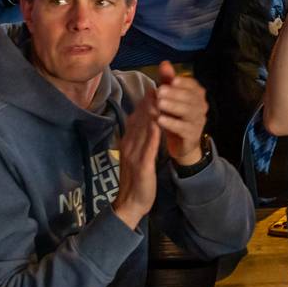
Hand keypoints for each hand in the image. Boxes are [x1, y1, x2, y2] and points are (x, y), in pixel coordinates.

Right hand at [113, 93, 160, 228]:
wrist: (130, 203)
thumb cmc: (136, 179)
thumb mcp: (137, 155)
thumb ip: (141, 139)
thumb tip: (146, 122)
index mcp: (128, 141)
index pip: (136, 117)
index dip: (145, 101)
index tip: (155, 86)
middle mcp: (129, 144)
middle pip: (138, 118)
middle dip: (149, 101)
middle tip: (159, 83)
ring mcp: (133, 154)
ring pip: (141, 129)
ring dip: (150, 112)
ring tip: (159, 96)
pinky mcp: (141, 165)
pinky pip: (147, 147)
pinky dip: (152, 133)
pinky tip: (157, 122)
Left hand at [155, 60, 208, 165]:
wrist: (182, 144)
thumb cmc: (175, 116)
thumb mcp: (169, 97)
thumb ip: (167, 80)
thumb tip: (165, 63)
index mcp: (197, 95)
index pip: (194, 86)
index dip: (184, 83)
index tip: (172, 80)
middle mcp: (201, 107)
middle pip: (191, 98)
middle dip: (175, 94)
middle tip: (160, 91)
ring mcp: (198, 121)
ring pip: (188, 112)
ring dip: (173, 107)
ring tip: (159, 103)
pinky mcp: (193, 135)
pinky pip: (183, 128)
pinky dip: (171, 123)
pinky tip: (160, 119)